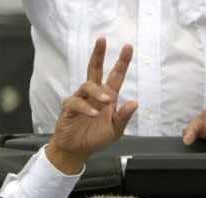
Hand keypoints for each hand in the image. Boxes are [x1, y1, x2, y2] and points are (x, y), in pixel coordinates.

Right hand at [47, 38, 137, 173]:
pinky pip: (76, 103)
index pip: (115, 76)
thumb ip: (124, 116)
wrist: (78, 150)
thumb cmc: (96, 137)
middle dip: (99, 54)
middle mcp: (94, 95)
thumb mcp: (116, 130)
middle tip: (102, 40)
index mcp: (107, 97)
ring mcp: (81, 99)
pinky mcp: (69, 108)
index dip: (122, 62)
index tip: (128, 47)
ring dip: (98, 92)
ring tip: (106, 101)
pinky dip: (86, 107)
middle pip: (94, 69)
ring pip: (87, 86)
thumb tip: (136, 102)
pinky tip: (93, 114)